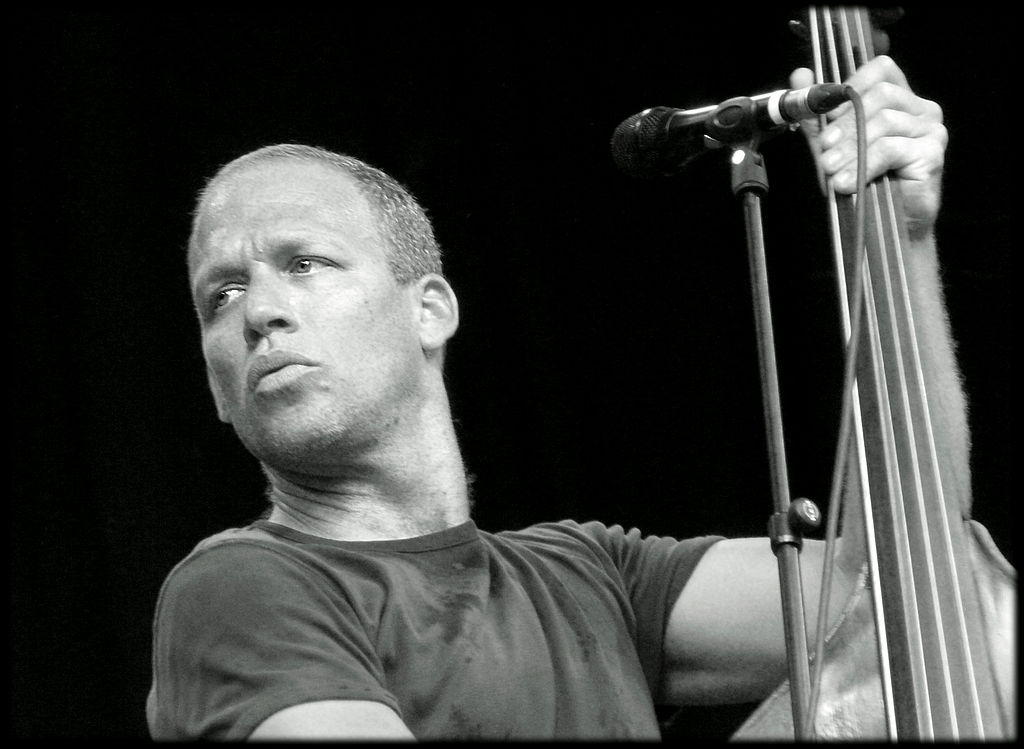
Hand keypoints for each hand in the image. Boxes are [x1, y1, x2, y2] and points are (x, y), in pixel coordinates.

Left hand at [790, 56, 946, 237]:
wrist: (881, 227)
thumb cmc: (860, 184)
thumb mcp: (833, 145)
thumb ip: (817, 113)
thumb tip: (799, 75)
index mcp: (899, 100)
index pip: (881, 69)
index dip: (852, 85)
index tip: (827, 114)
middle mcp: (920, 109)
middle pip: (880, 94)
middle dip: (845, 123)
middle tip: (825, 152)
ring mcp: (930, 130)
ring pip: (884, 121)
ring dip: (851, 148)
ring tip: (832, 171)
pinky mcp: (932, 153)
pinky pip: (891, 148)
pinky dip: (864, 164)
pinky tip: (847, 182)